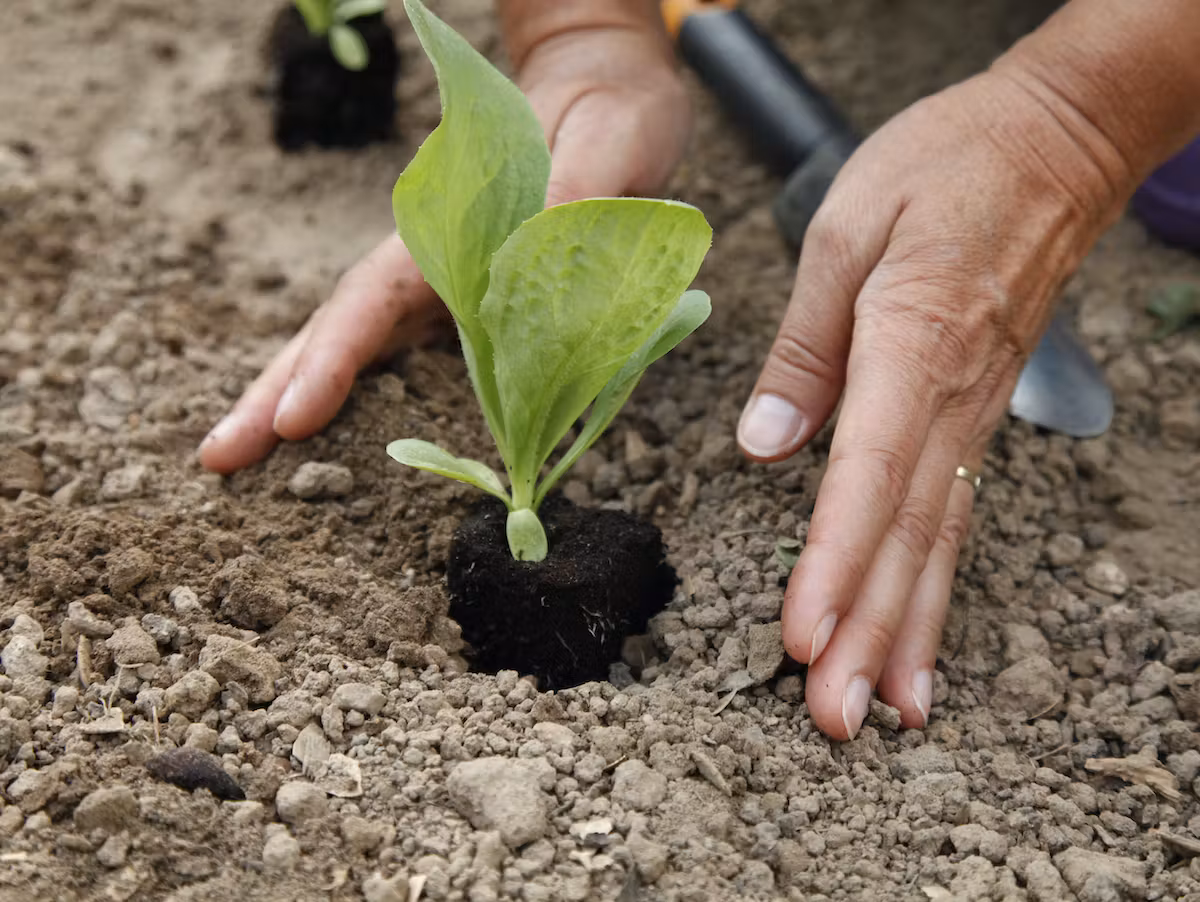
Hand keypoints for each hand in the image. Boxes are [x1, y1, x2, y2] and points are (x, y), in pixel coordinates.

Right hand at [199, 23, 689, 472]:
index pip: (376, 297)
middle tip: (217, 457)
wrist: (605, 89)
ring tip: (238, 455)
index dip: (334, 360)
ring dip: (299, 393)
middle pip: (341, 326)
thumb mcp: (613, 137)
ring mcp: (442, 279)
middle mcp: (434, 257)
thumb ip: (578, 189)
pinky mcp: (466, 296)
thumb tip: (534, 254)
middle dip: (277, 391)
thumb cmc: (611, 110)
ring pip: (358, 341)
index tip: (293, 418)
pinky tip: (328, 428)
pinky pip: (401, 348)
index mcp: (456, 225)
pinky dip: (357, 389)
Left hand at [737, 68, 1133, 737]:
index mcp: (912, 348)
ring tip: (878, 715)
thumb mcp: (844, 232)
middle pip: (905, 536)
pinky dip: (935, 594)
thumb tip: (764, 448)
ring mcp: (974, 420)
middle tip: (831, 721)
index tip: (803, 638)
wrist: (1054, 145)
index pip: (869, 479)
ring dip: (904, 635)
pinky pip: (956, 522)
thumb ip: (803, 351)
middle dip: (866, 634)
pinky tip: (920, 650)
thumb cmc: (942, 169)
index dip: (834, 564)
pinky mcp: (977, 423)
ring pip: (936, 545)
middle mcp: (951, 402)